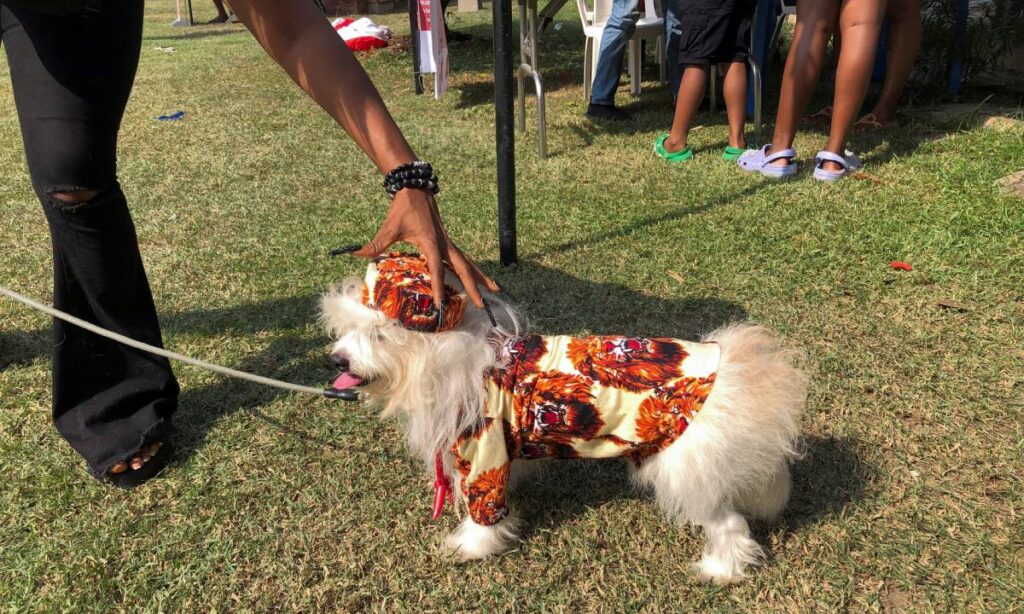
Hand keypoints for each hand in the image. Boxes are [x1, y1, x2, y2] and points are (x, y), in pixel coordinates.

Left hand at [353, 189, 498, 308]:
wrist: (416, 189)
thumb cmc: (403, 208)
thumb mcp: (389, 227)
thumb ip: (375, 244)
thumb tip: (356, 254)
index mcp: (431, 242)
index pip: (436, 269)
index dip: (437, 287)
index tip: (439, 304)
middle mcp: (445, 244)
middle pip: (464, 269)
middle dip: (473, 287)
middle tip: (480, 304)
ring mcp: (449, 243)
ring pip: (469, 263)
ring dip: (481, 277)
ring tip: (495, 290)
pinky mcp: (448, 242)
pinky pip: (463, 259)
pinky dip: (473, 269)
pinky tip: (480, 278)